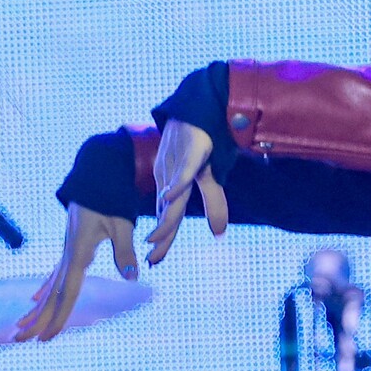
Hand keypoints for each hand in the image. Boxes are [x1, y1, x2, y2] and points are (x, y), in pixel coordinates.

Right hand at [14, 203, 137, 342]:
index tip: (47, 338)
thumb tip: (132, 277)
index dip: (58, 317)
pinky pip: (53, 276)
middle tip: (20, 341)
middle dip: (36, 320)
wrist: (95, 179)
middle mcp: (67, 257)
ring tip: (20, 329)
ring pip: (48, 288)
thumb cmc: (108, 201)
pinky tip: (35, 300)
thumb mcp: (121, 225)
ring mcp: (65, 254)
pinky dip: (44, 290)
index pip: (66, 293)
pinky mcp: (69, 250)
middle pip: (50, 296)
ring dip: (35, 310)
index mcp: (78, 254)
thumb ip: (124, 251)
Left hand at [144, 119, 228, 265]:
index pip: (169, 218)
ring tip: (155, 237)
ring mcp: (181, 164)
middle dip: (161, 236)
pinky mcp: (192, 149)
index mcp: (175, 186)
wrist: (200, 109)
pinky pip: (185, 169)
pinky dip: (178, 183)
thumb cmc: (200, 143)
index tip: (154, 261)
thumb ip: (214, 204)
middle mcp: (173, 179)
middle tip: (152, 258)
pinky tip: (169, 196)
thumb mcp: (208, 177)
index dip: (163, 239)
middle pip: (169, 212)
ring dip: (166, 217)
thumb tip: (218, 233)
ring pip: (173, 195)